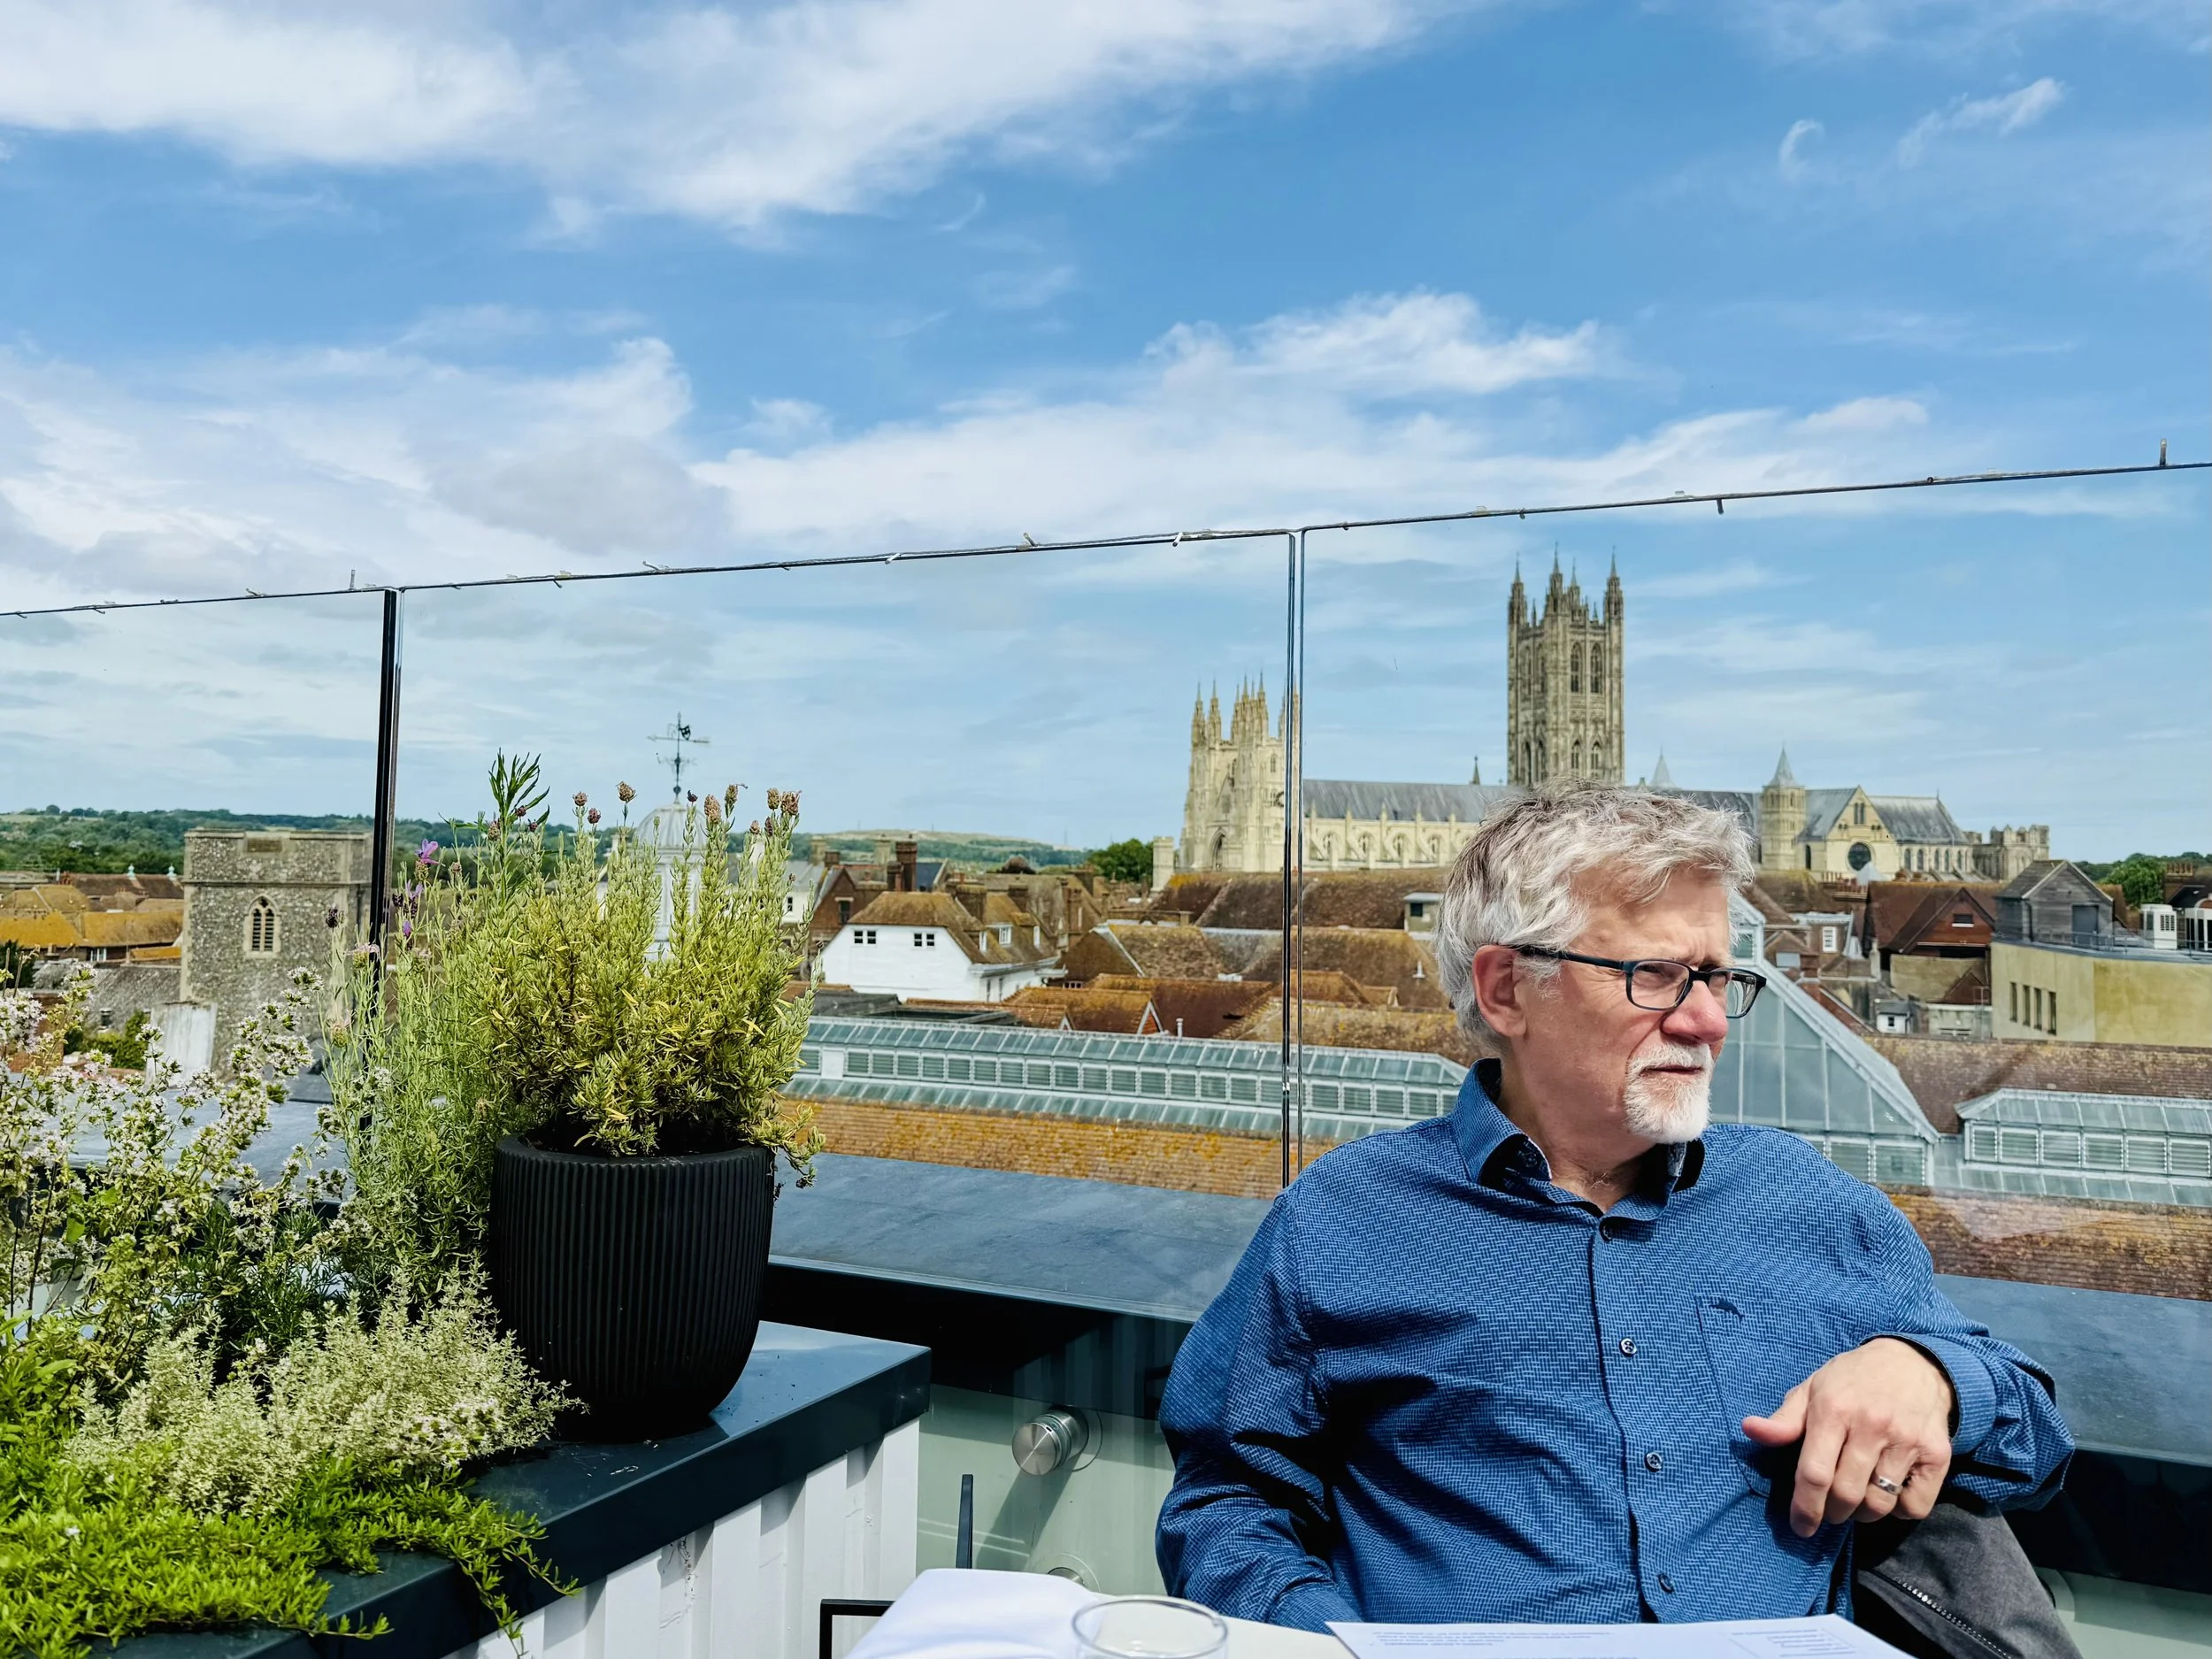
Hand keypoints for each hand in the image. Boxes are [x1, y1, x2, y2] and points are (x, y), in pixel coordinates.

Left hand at [1742, 1337, 1953, 1537]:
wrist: (1913, 1363)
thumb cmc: (1852, 1381)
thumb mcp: (1812, 1389)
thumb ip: (1783, 1419)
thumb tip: (1750, 1430)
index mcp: (1834, 1409)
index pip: (1814, 1473)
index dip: (1804, 1507)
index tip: (1800, 1527)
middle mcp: (1872, 1425)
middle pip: (1846, 1494)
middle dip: (1831, 1513)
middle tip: (1829, 1509)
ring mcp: (1907, 1440)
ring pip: (1879, 1504)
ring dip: (1862, 1514)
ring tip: (1855, 1499)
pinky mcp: (1937, 1455)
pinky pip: (1915, 1507)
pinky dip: (1898, 1511)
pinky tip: (1888, 1492)